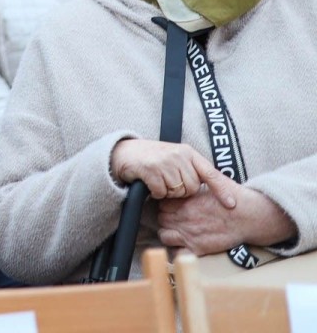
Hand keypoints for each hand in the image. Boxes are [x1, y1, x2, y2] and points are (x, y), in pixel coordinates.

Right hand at [110, 139, 238, 203]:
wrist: (124, 152)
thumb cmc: (153, 158)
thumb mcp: (176, 158)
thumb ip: (192, 168)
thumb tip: (214, 187)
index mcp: (188, 152)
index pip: (211, 173)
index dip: (222, 190)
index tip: (232, 204)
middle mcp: (179, 155)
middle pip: (192, 187)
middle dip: (182, 191)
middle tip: (169, 182)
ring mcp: (164, 161)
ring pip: (177, 192)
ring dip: (168, 192)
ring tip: (159, 181)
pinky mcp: (150, 169)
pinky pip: (161, 192)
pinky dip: (155, 193)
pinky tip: (150, 184)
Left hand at [159, 185, 298, 254]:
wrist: (250, 217)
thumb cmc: (234, 198)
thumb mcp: (214, 181)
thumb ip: (197, 180)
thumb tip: (186, 174)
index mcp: (185, 202)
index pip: (162, 204)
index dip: (167, 205)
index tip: (173, 207)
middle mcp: (184, 218)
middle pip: (162, 218)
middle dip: (167, 218)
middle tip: (176, 218)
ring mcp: (190, 234)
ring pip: (164, 235)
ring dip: (169, 233)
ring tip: (178, 230)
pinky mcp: (198, 248)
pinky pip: (177, 252)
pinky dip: (177, 249)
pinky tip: (184, 244)